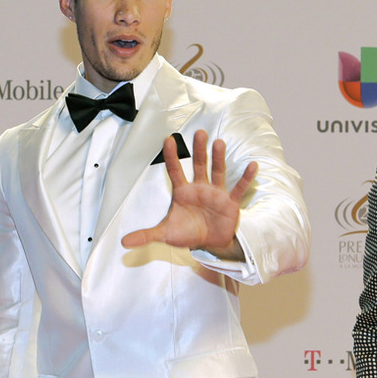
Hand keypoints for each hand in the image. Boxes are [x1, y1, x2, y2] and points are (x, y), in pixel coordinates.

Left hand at [121, 129, 256, 258]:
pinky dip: (245, 178)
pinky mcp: (230, 203)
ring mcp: (216, 193)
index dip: (172, 156)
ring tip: (218, 142)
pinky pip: (238, 188)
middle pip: (198, 165)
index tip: (168, 139)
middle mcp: (200, 188)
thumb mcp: (165, 234)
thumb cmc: (187, 233)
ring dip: (218, 158)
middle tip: (199, 133)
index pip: (175, 170)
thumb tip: (124, 243)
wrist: (209, 244)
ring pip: (217, 172)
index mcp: (183, 192)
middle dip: (198, 150)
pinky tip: (252, 165)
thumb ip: (146, 235)